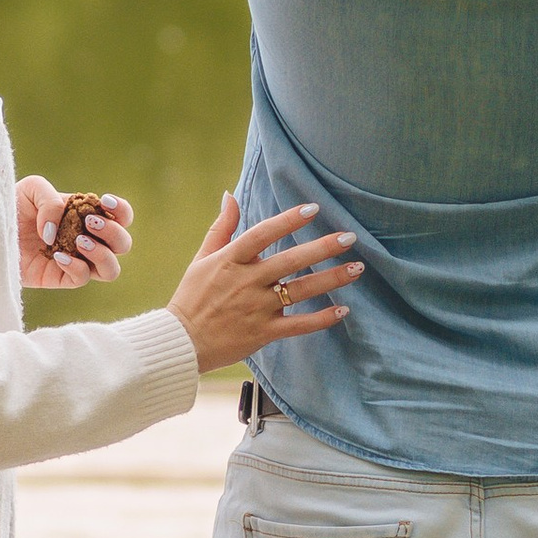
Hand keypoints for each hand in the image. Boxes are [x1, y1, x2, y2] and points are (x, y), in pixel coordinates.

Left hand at [17, 177, 129, 289]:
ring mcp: (76, 260)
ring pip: (111, 270)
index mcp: (86, 214)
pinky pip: (82, 278)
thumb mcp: (31, 189)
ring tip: (79, 241)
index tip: (105, 203)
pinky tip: (56, 255)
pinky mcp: (59, 278)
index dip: (122, 211)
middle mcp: (86, 238)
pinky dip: (76, 267)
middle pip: (123, 244)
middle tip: (88, 222)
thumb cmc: (10, 205)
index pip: (121, 216)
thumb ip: (51, 200)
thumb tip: (57, 232)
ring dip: (102, 254)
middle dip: (112, 232)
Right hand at [167, 194, 360, 370]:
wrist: (181, 342)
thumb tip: (230, 195)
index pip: (263, 234)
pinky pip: (299, 325)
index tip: (313, 208)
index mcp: (230, 260)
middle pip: (290, 261)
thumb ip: (222, 227)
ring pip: (301, 290)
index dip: (288, 220)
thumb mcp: (202, 258)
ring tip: (356, 268)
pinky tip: (343, 310)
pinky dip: (322, 318)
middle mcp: (246, 282)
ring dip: (331, 279)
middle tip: (349, 237)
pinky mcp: (263, 333)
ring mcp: (256, 308)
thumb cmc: (192, 297)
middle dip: (322, 248)